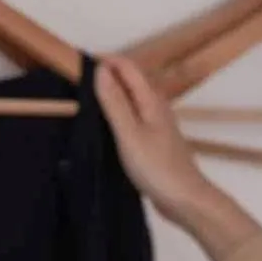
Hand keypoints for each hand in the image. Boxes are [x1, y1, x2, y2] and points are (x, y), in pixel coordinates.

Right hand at [94, 56, 214, 223]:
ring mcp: (157, 124)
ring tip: (85, 101)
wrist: (185, 199)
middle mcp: (156, 106)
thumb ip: (115, 102)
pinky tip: (105, 126)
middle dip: (106, 74)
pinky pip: (133, 116)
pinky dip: (117, 113)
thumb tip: (101, 70)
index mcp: (151, 100)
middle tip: (76, 81)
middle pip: (131, 80)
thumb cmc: (156, 167)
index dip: (105, 61)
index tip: (78, 65)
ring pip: (132, 98)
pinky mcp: (154, 140)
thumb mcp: (129, 134)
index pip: (128, 67)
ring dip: (111, 93)